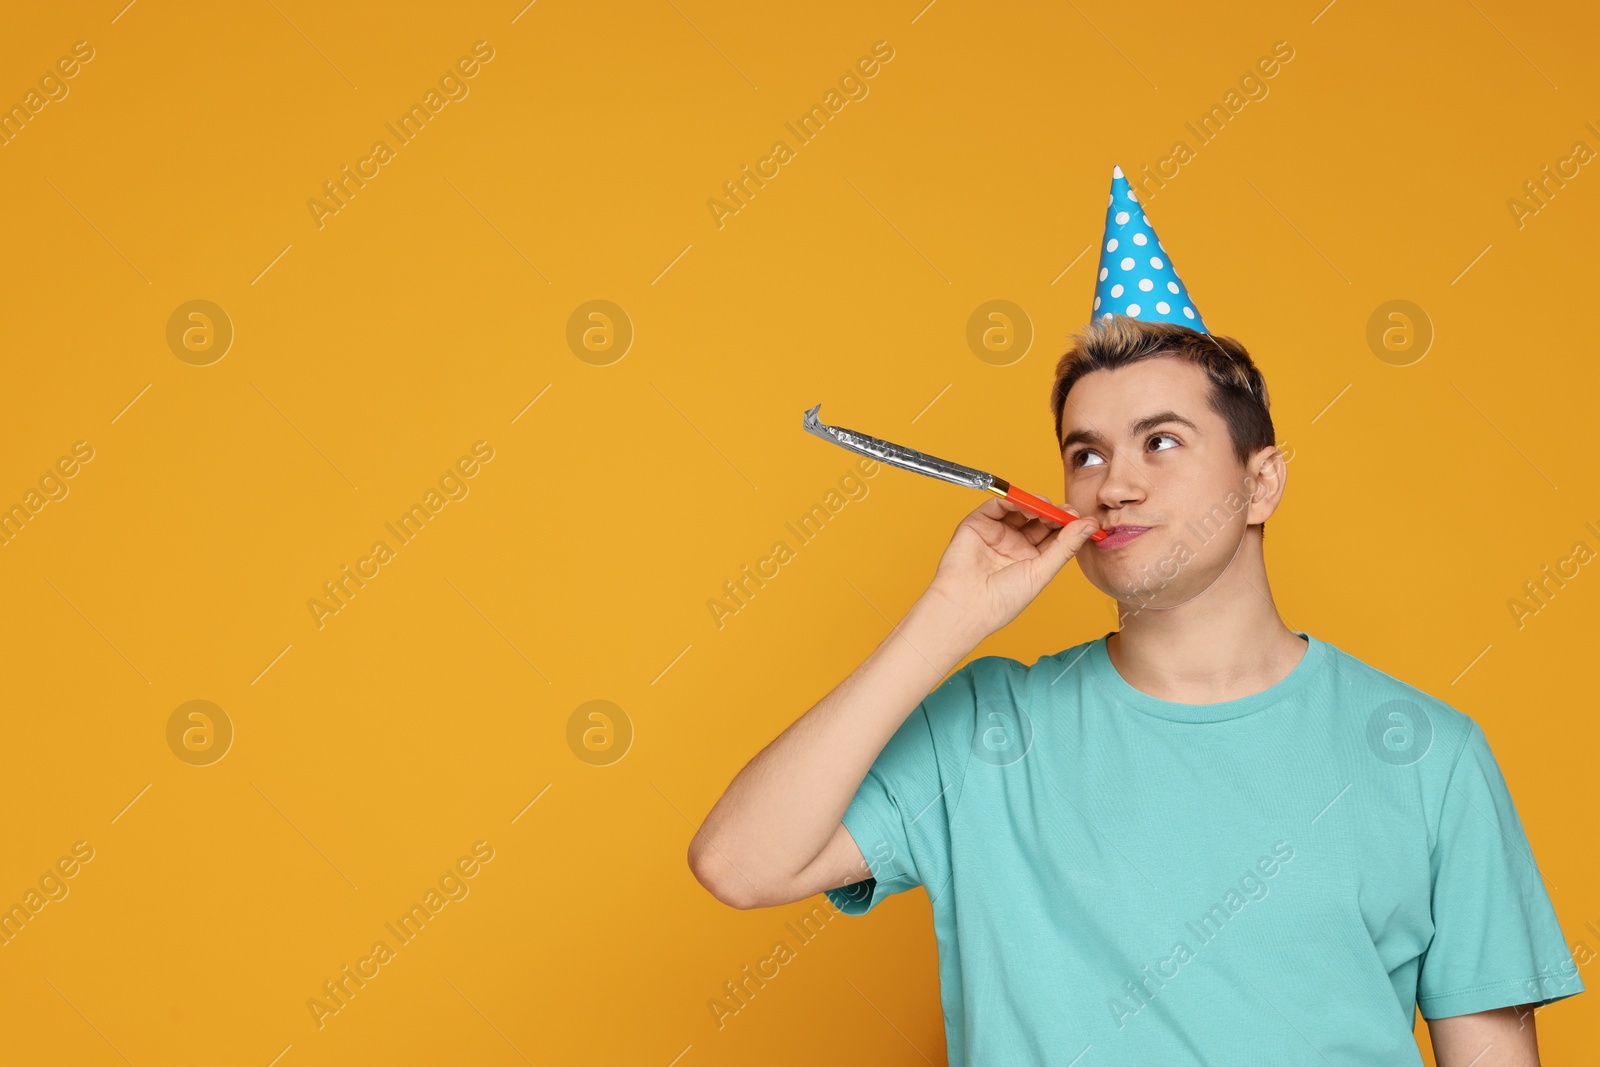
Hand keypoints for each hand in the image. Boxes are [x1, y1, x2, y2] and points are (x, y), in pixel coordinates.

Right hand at [921, 496, 1099, 641]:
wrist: (966, 605)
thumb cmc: (1002, 599)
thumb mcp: (1042, 572)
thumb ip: (1066, 546)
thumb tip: (1091, 525)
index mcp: (1030, 560)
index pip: (1054, 535)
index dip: (1068, 526)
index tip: (1084, 520)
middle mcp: (1013, 544)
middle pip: (1039, 519)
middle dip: (1055, 512)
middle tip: (1068, 511)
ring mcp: (996, 533)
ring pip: (1021, 509)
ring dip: (1037, 505)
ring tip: (1047, 509)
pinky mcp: (977, 523)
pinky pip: (997, 505)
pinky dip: (1013, 500)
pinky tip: (1027, 507)